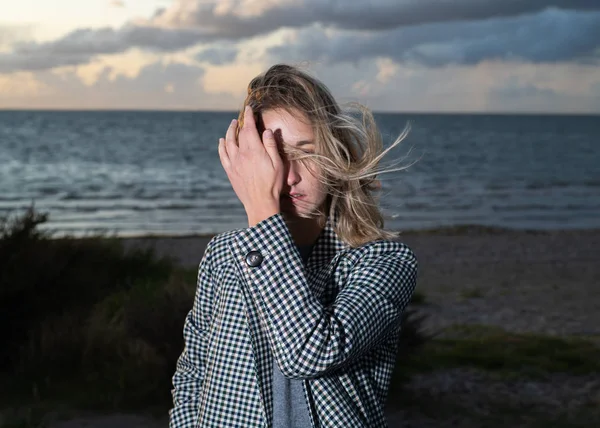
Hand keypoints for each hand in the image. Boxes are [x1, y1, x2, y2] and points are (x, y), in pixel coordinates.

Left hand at [218, 106, 282, 226]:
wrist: (260, 203)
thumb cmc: (272, 184)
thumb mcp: (278, 163)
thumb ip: (271, 145)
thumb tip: (266, 131)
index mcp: (254, 150)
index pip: (249, 128)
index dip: (249, 117)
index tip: (249, 109)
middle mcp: (241, 154)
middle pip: (238, 134)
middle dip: (240, 123)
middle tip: (242, 117)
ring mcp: (233, 163)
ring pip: (228, 142)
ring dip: (229, 132)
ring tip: (232, 125)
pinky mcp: (230, 171)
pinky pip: (222, 155)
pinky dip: (221, 146)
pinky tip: (221, 141)